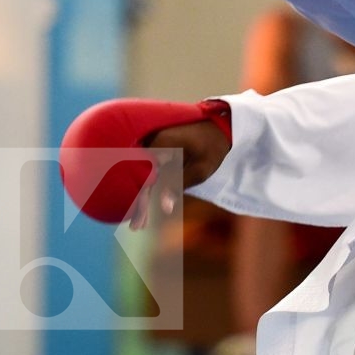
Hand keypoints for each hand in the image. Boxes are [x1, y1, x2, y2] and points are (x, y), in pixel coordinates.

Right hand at [115, 118, 229, 229]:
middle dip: (139, 203)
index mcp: (161, 145)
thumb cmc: (212, 147)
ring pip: (143, 175)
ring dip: (141, 197)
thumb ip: (179, 185)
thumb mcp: (200, 169)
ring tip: (139, 223)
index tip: (141, 222)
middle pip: (140, 178)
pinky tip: (144, 203)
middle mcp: (151, 143)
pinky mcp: (155, 149)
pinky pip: (148, 170)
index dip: (142, 200)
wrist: (218, 126)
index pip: (147, 178)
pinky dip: (148, 186)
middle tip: (136, 228)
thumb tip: (165, 207)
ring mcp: (151, 145)